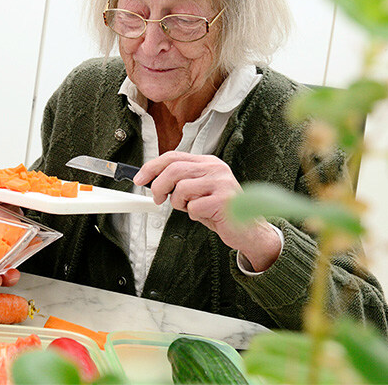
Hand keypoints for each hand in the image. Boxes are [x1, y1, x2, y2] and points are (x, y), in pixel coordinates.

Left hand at [134, 151, 280, 270]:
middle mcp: (215, 168)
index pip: (173, 156)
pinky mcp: (224, 200)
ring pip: (181, 188)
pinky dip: (193, 214)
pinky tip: (206, 215)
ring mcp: (221, 182)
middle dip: (159, 186)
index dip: (152, 166)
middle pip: (174, 169)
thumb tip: (152, 180)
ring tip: (191, 208)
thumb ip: (180, 181)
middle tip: (157, 199)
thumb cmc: (220, 211)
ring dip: (179, 203)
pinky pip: (193, 207)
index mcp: (208, 163)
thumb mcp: (198, 191)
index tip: (139, 178)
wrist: (248, 230)